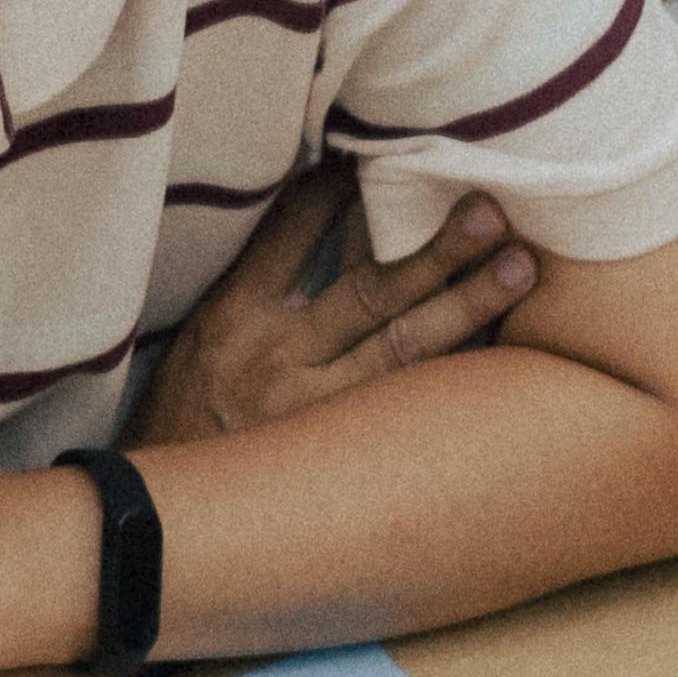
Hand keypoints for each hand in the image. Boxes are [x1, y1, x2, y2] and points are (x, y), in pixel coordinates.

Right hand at [134, 171, 537, 446]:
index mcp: (234, 317)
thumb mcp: (195, 338)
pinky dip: (456, 373)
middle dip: (434, 250)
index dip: (342, 189)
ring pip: (404, 352)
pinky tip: (506, 349)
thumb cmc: (182, 419)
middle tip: (490, 210)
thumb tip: (321, 205)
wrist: (156, 522)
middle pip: (369, 291)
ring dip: (468, 306)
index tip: (384, 154)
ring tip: (521, 268)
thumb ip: (258, 284)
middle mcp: (278, 360)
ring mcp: (316, 413)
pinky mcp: (345, 457)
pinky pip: (412, 406)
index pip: (293, 230)